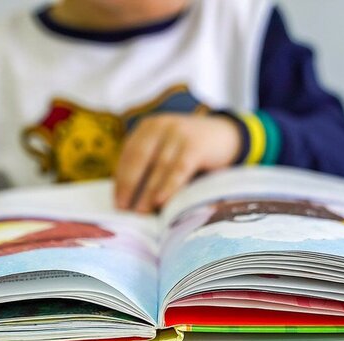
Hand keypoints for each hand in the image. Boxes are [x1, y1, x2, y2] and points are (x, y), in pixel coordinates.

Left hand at [114, 113, 240, 212]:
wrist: (226, 134)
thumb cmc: (189, 149)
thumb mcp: (166, 150)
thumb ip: (149, 165)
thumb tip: (128, 197)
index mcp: (147, 127)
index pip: (128, 154)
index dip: (120, 179)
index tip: (117, 201)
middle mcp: (160, 126)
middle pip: (139, 158)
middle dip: (129, 185)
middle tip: (123, 208)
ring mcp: (178, 133)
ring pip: (158, 166)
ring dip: (147, 191)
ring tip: (140, 211)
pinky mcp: (195, 146)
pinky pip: (178, 169)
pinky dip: (168, 186)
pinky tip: (160, 201)